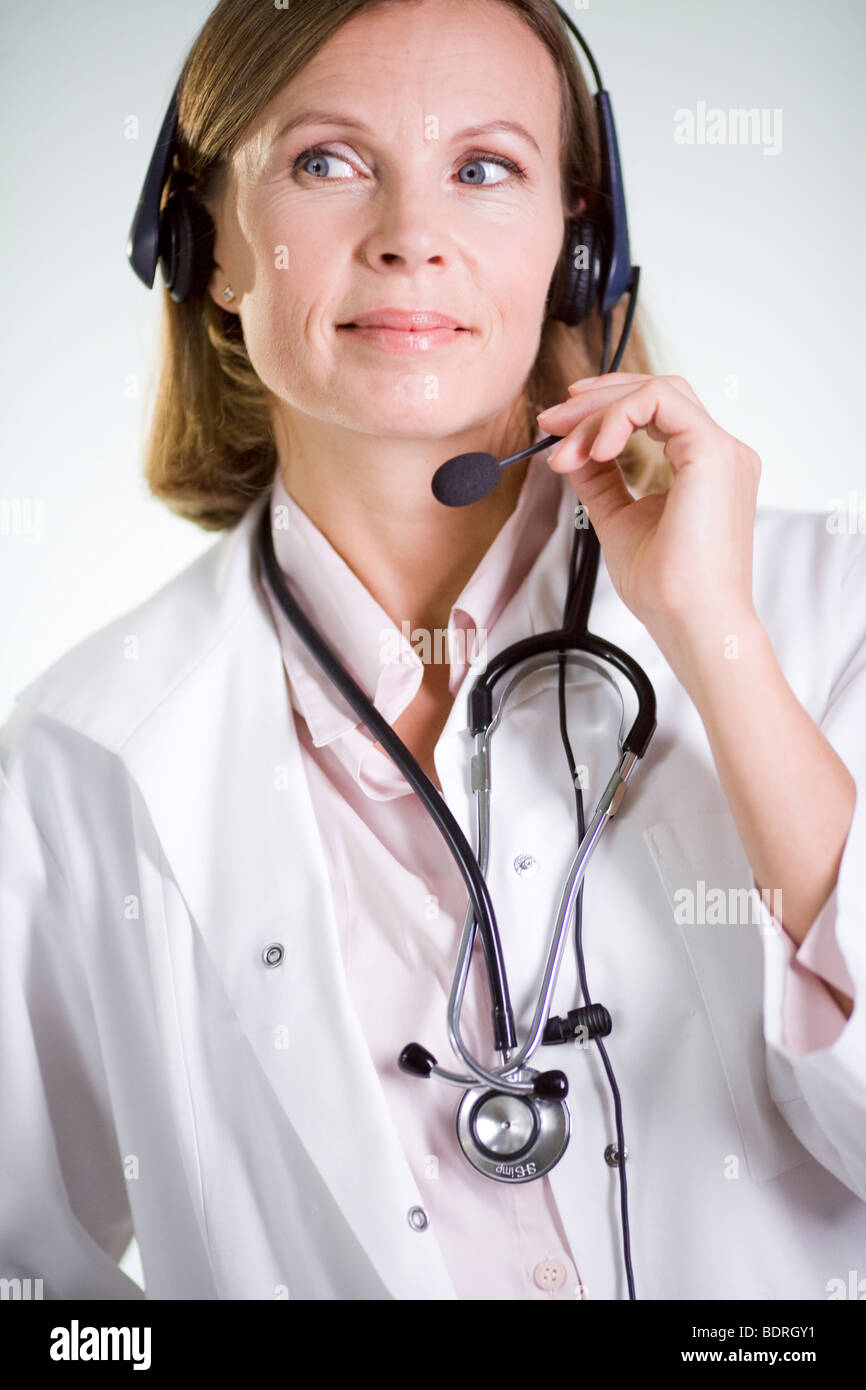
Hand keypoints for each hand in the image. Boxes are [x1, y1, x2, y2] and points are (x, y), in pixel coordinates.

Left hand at [536, 374, 761, 640]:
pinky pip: (659, 402)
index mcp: (704, 467)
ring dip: (598, 411)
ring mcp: (721, 450)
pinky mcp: (712, 452)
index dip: (603, 410)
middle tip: (549, 424)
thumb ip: (601, 481)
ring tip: (564, 448)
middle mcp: (719, 452)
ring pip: (655, 391)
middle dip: (594, 401)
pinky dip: (618, 416)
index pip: (656, 410)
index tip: (557, 432)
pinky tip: (595, 449)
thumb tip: (572, 451)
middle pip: (655, 392)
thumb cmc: (668, 590)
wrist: (693, 624)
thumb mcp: (619, 520)